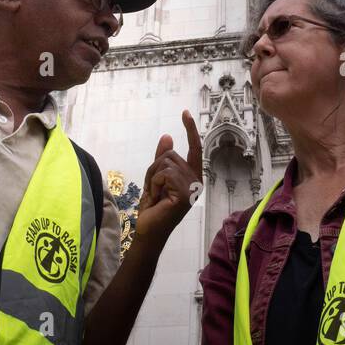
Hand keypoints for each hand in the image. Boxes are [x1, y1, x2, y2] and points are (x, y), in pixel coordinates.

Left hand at [135, 110, 202, 251]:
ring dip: (153, 178)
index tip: (185, 112)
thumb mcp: (156, 178)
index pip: (194, 148)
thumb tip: (168, 136)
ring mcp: (192, 187)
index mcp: (192, 176)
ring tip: (156, 195)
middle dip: (154, 170)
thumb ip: (163, 158)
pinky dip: (154, 184)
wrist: (149, 231)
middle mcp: (196, 180)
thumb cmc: (154, 208)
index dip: (190, 130)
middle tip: (154, 190)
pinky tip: (158, 199)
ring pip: (165, 163)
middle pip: (170, 155)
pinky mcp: (184, 193)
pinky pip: (163, 174)